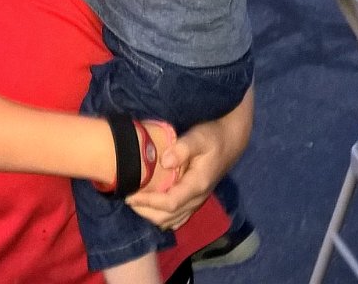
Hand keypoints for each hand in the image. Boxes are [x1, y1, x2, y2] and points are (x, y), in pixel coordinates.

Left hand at [125, 88, 253, 229]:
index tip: (130, 196)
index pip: (170, 203)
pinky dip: (163, 217)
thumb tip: (165, 161)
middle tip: (127, 199)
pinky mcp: (195, 199)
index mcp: (197, 185)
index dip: (149, 202)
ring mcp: (197, 201)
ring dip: (152, 216)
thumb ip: (182, 148)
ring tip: (135, 202)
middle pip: (168, 217)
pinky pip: (178, 217)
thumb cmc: (212, 137)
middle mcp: (197, 198)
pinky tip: (151, 207)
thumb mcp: (199, 137)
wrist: (229, 141)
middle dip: (146, 212)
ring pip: (172, 220)